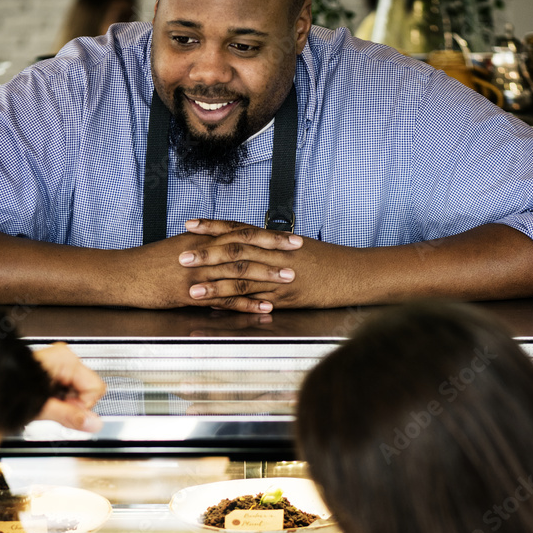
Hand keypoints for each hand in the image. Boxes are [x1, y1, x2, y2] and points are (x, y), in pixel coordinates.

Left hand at [33, 342, 104, 430]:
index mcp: (67, 360)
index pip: (95, 388)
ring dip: (65, 403)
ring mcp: (59, 365)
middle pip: (88, 390)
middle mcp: (65, 359)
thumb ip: (71, 416)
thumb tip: (93, 424)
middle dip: (74, 404)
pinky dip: (58, 401)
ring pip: (78, 393)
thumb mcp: (44, 407)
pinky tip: (45, 401)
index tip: (67, 410)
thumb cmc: (10, 388)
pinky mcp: (53, 373)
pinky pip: (67, 391)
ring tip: (46, 403)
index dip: (83, 404)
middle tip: (53, 406)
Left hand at [181, 221, 345, 309]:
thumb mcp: (296, 248)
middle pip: (235, 251)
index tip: (190, 225)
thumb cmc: (326, 261)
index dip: (213, 226)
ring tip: (190, 289)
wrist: (352, 273)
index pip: (238, 228)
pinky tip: (219, 308)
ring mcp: (279, 275)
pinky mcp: (285, 296)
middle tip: (180, 256)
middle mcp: (274, 254)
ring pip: (242, 277)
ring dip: (214, 284)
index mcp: (274, 239)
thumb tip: (250, 245)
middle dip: (206, 254)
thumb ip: (271, 247)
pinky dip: (236, 304)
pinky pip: (256, 299)